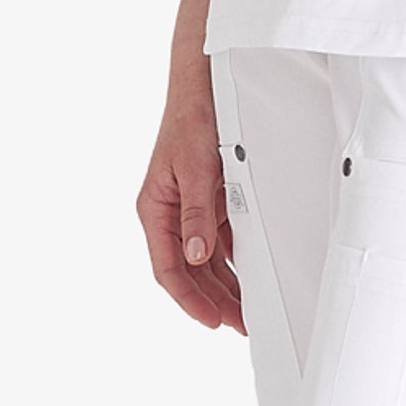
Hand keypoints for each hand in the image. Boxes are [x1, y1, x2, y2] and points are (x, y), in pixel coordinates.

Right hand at [136, 65, 246, 334]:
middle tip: (240, 324)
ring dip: (225, 283)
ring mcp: (189, 206)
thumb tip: (195, 257)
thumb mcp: (195, 167)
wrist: (203, 82)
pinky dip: (233, 257)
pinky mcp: (208, 197)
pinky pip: (219, 237)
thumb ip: (196, 214)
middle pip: (189, 269)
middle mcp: (169, 212)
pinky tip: (250, 274)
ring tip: (247, 309)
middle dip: (212, 298)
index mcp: (155, 208)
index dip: (189, 298)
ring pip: (205, 257)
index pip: (168, 267)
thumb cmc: (192, 118)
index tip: (212, 320)